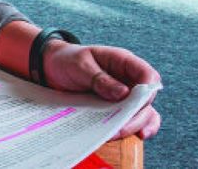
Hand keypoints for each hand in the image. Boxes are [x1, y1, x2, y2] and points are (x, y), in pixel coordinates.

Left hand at [41, 42, 161, 139]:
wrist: (49, 70)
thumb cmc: (67, 60)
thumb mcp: (80, 65)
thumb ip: (101, 78)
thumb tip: (123, 93)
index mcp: (123, 63)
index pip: (147, 75)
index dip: (147, 91)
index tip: (137, 104)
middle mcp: (128, 80)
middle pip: (147, 100)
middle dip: (137, 115)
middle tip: (121, 126)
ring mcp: (124, 97)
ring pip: (143, 114)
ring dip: (134, 126)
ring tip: (117, 133)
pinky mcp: (115, 110)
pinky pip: (131, 121)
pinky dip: (132, 130)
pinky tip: (129, 137)